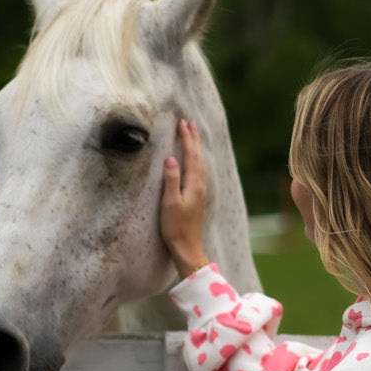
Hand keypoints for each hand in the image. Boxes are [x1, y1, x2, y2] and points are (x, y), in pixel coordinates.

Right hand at [161, 118, 208, 277]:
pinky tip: (195, 161)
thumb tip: (170, 158)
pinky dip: (197, 159)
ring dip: (196, 147)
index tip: (182, 122)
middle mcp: (200, 185)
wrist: (187, 248)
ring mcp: (200, 192)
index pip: (191, 155)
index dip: (187, 138)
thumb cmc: (176, 228)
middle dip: (194, 138)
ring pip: (200, 163)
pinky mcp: (198, 198)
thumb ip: (171, 179)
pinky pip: (199, 171)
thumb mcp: (170, 203)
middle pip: (198, 156)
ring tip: (193, 135)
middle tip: (189, 122)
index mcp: (194, 184)